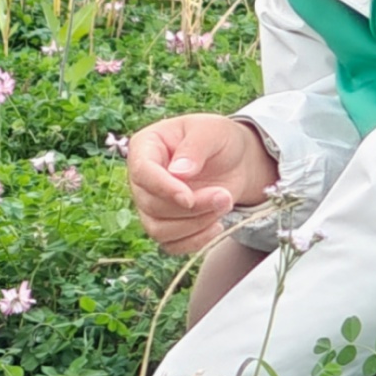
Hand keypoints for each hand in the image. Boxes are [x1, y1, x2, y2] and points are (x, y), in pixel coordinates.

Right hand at [126, 113, 277, 255]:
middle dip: (192, 207)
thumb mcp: (213, 131)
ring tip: (223, 205)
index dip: (164, 188)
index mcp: (145, 147)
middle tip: (224, 196)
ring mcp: (150, 204)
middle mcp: (142, 178)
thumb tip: (179, 172)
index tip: (189, 198)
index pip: (142, 172)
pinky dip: (195, 241)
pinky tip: (216, 225)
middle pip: (151, 205)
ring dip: (195, 225)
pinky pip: (170, 245)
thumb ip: (195, 147)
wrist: (234, 160)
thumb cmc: (218, 139)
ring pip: (158, 230)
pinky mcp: (164, 224)